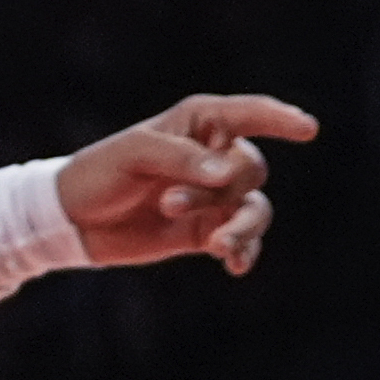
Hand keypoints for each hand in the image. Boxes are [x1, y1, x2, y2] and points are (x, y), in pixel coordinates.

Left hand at [57, 93, 314, 273]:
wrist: (72, 219)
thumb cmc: (98, 173)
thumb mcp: (132, 155)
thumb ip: (180, 159)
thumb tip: (229, 174)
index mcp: (198, 124)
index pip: (248, 114)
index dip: (279, 119)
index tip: (307, 129)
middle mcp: (214, 157)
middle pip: (251, 169)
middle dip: (218, 189)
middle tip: (168, 203)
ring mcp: (214, 196)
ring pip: (255, 208)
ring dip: (240, 226)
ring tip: (217, 245)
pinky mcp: (207, 230)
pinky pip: (242, 239)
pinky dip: (245, 250)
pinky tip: (236, 264)